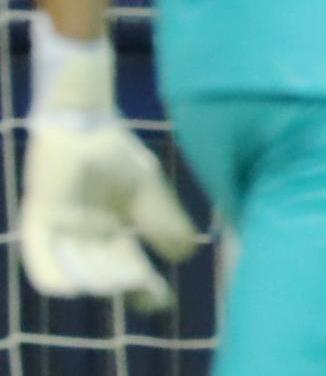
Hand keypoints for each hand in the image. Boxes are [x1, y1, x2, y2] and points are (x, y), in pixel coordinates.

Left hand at [21, 24, 198, 311]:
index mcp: (114, 231)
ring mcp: (61, 231)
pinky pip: (40, 256)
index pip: (129, 269)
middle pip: (104, 272)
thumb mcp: (148, 190)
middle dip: (120, 283)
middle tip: (137, 281)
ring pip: (77, 268)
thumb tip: (187, 254)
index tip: (159, 301)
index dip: (142, 290)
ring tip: (115, 281)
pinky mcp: (39, 220)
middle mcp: (87, 237)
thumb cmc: (116, 153)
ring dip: (95, 280)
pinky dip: (54, 274)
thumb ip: (165, 221)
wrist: (84, 121)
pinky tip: (72, 285)